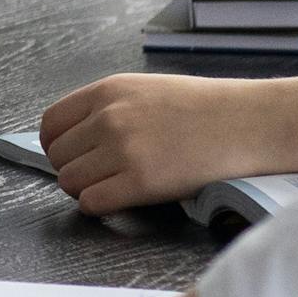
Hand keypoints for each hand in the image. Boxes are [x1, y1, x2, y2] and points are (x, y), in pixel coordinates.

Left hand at [37, 73, 297, 212]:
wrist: (246, 123)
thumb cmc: (204, 108)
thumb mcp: (146, 90)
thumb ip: (108, 108)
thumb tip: (75, 137)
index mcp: (108, 91)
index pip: (51, 123)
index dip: (55, 145)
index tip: (69, 156)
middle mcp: (109, 118)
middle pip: (58, 156)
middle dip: (72, 169)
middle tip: (97, 175)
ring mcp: (123, 150)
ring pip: (69, 182)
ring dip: (84, 189)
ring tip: (111, 186)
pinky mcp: (140, 182)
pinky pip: (91, 202)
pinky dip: (98, 206)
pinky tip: (119, 199)